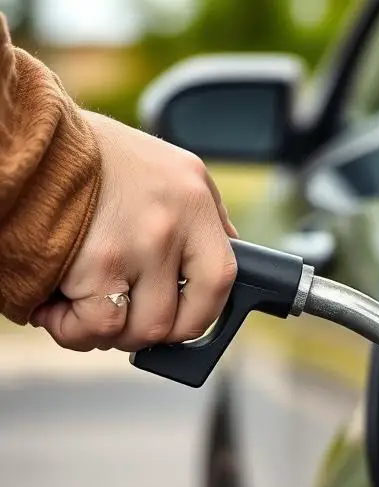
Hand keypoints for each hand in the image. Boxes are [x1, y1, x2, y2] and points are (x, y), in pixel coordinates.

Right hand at [29, 111, 238, 351]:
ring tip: (83, 305)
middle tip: (118, 311)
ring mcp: (133, 246)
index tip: (179, 320)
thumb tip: (224, 265)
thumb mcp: (171, 171)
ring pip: (138, 331)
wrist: (30, 138)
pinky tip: (56, 307)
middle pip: (176, 321)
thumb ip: (203, 218)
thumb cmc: (98, 157)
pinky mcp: (93, 264)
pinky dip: (74, 329)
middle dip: (144, 331)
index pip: (222, 283)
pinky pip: (97, 325)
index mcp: (194, 202)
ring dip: (108, 332)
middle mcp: (170, 226)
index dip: (201, 315)